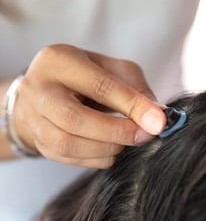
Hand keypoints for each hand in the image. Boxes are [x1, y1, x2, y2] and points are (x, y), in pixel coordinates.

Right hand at [11, 45, 166, 166]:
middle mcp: (38, 89)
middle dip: (116, 131)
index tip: (158, 121)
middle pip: (75, 119)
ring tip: (128, 143)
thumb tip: (157, 114)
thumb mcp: (109, 66)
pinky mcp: (35, 141)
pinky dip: (94, 159)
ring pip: (68, 143)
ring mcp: (31, 117)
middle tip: (144, 136)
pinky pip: (66, 158)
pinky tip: (112, 152)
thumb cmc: (82, 74)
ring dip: (106, 148)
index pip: (98, 85)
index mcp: (58, 60)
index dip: (131, 105)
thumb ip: (134, 86)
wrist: (40, 89)